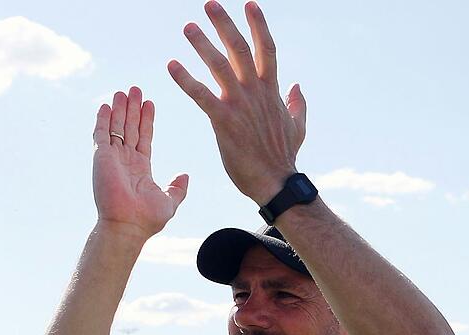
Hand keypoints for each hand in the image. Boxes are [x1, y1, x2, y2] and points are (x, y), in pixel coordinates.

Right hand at [92, 87, 188, 239]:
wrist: (128, 225)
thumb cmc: (147, 219)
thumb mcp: (169, 201)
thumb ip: (177, 188)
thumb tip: (184, 175)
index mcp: (140, 168)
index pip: (144, 137)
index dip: (146, 120)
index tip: (150, 103)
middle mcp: (125, 161)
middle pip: (130, 128)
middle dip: (133, 108)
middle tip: (136, 89)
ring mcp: (112, 159)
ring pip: (116, 127)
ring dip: (120, 109)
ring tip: (124, 91)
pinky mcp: (102, 158)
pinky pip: (101, 135)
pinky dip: (103, 120)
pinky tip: (106, 106)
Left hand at [168, 1, 306, 204]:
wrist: (275, 182)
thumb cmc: (283, 157)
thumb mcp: (297, 126)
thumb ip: (297, 104)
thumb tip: (297, 86)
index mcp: (272, 91)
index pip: (266, 49)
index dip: (259, 25)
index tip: (250, 4)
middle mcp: (255, 92)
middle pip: (241, 49)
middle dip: (225, 24)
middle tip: (210, 4)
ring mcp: (239, 105)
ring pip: (220, 66)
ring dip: (202, 44)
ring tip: (188, 26)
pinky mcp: (223, 121)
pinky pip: (201, 95)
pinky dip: (185, 79)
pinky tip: (171, 65)